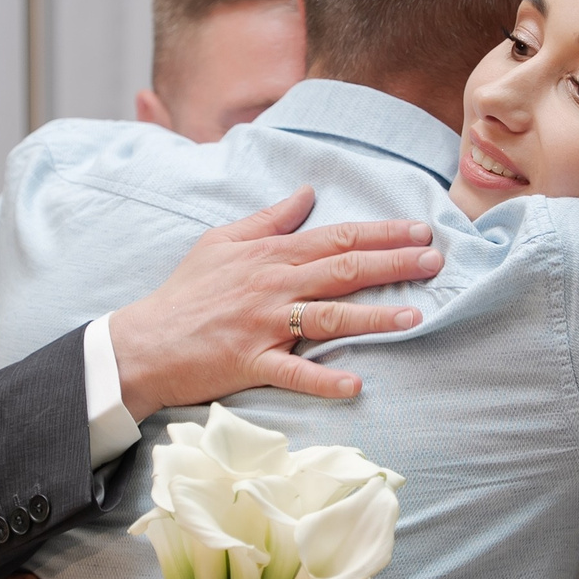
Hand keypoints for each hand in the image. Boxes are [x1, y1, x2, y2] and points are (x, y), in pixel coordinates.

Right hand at [108, 188, 440, 415]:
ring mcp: (263, 325)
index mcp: (269, 255)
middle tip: (435, 261)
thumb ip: (268, 219)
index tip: (420, 230)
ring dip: (374, 318)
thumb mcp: (220, 242)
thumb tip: (307, 193)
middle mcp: (272, 285)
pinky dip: (324, 381)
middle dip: (394, 264)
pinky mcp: (250, 363)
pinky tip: (357, 385)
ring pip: (328, 317)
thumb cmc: (184, 293)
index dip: (381, 233)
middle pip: (343, 269)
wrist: (143, 342)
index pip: (335, 238)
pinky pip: (293, 373)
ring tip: (416, 316)